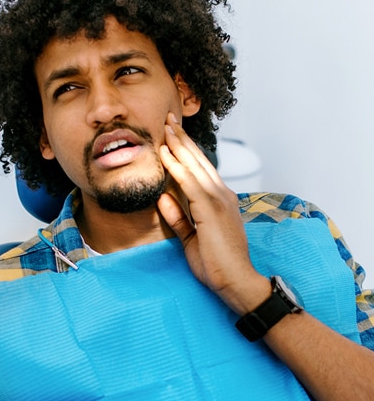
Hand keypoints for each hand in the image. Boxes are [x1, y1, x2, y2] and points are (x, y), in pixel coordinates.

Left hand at [157, 113, 268, 314]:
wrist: (236, 281)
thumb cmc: (216, 264)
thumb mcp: (191, 238)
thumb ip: (179, 218)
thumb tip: (163, 199)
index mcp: (219, 201)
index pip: (200, 169)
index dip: (186, 150)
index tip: (172, 135)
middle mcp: (222, 195)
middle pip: (198, 160)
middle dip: (182, 139)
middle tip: (168, 119)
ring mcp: (219, 200)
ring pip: (194, 166)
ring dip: (179, 145)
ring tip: (165, 127)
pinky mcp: (211, 209)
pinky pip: (190, 183)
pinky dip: (177, 166)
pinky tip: (166, 153)